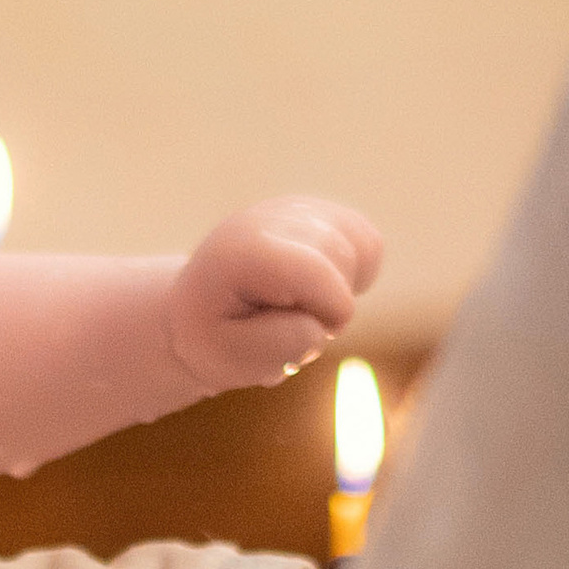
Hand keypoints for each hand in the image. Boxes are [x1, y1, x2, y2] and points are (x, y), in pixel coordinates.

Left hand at [163, 195, 382, 395]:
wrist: (200, 310)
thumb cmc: (213, 336)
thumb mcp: (232, 359)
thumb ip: (282, 344)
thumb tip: (326, 318)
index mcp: (238, 251)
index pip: (313, 270)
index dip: (330, 312)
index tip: (308, 334)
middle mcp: (268, 217)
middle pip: (341, 258)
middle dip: (331, 304)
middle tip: (292, 323)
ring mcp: (296, 209)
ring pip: (362, 248)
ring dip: (343, 290)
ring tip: (302, 305)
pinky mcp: (321, 213)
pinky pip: (368, 243)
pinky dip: (355, 274)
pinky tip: (319, 288)